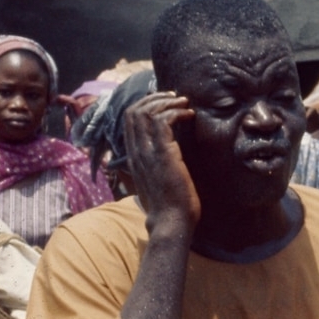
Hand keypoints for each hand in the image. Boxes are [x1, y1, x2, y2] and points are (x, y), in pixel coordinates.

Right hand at [124, 93, 199, 229]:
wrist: (171, 221)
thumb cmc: (169, 203)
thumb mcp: (156, 178)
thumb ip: (154, 162)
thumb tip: (166, 150)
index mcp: (133, 156)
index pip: (129, 120)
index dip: (145, 105)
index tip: (165, 102)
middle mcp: (136, 151)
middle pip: (134, 111)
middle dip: (155, 98)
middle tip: (175, 97)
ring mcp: (147, 152)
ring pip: (146, 113)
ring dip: (167, 103)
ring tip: (184, 103)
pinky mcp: (163, 154)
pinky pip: (163, 122)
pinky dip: (176, 113)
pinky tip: (190, 116)